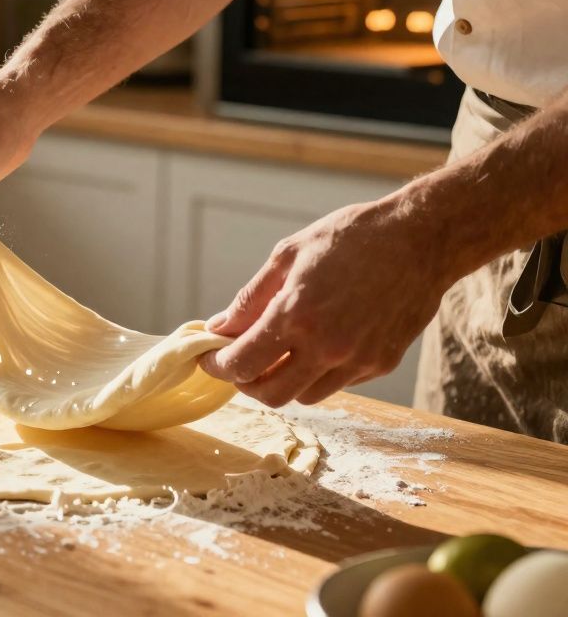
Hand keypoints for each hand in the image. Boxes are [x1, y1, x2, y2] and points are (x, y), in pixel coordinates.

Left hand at [198, 199, 452, 406]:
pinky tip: (320, 343)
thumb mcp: (288, 255)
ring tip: (281, 351)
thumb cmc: (351, 238)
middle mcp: (326, 346)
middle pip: (270, 396)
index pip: (241, 364)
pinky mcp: (381, 364)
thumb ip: (250, 299)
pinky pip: (338, 383)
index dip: (218, 365)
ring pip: (305, 396)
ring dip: (284, 380)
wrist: (422, 238)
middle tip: (242, 361)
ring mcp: (357, 360)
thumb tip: (219, 327)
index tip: (211, 357)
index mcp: (295, 315)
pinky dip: (319, 372)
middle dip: (247, 383)